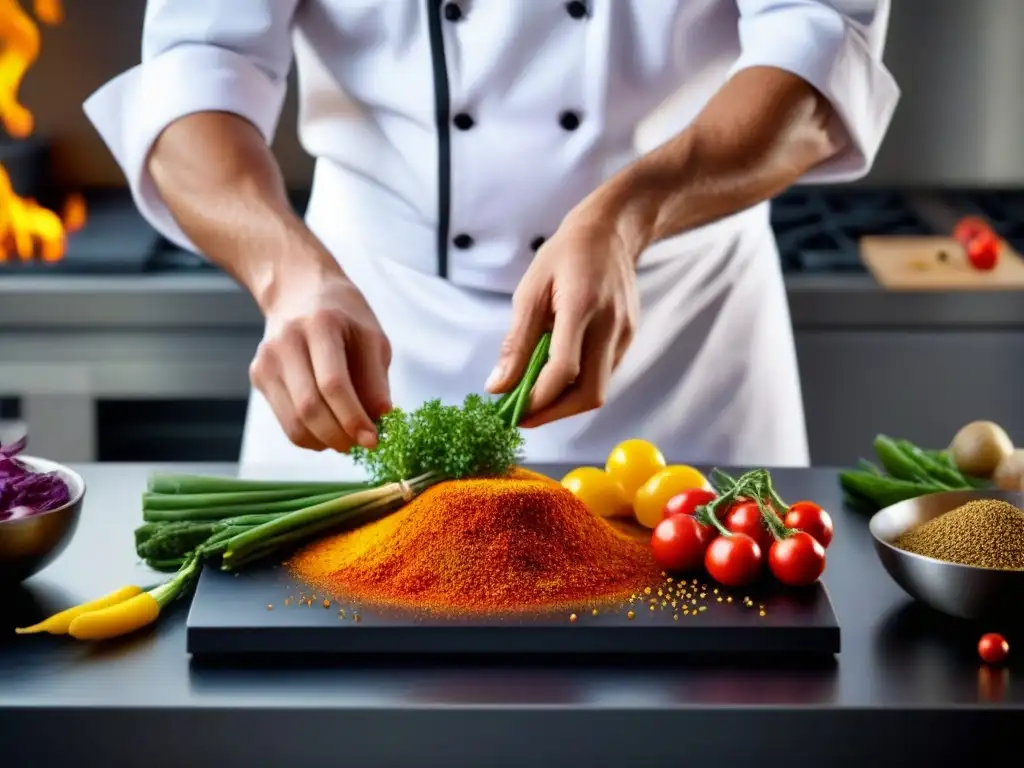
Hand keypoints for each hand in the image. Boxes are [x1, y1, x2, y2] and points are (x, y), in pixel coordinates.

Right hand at [249, 269, 391, 452]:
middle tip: (361, 445)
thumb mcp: (371, 335)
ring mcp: (267, 360)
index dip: (353, 418)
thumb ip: (376, 379)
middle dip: (339, 436)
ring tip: (347, 440)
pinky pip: (285, 420)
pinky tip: (327, 430)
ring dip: (324, 441)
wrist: (297, 289)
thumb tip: (381, 420)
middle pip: (309, 407)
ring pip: (293, 421)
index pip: (333, 384)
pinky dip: (309, 436)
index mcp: (320, 325)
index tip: (373, 439)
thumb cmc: (343, 315)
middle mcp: (287, 342)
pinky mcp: (259, 375)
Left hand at [486, 210, 639, 427]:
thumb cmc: (564, 256)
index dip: (538, 399)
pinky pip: (604, 375)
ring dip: (565, 403)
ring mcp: (625, 334)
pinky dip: (578, 386)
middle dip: (554, 414)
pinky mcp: (629, 339)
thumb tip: (497, 387)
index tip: (511, 412)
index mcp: (581, 306)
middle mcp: (610, 325)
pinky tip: (556, 378)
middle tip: (523, 417)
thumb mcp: (529, 290)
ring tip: (534, 398)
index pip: (564, 370)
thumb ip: (515, 342)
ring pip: (599, 390)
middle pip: (589, 394)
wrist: (612, 233)